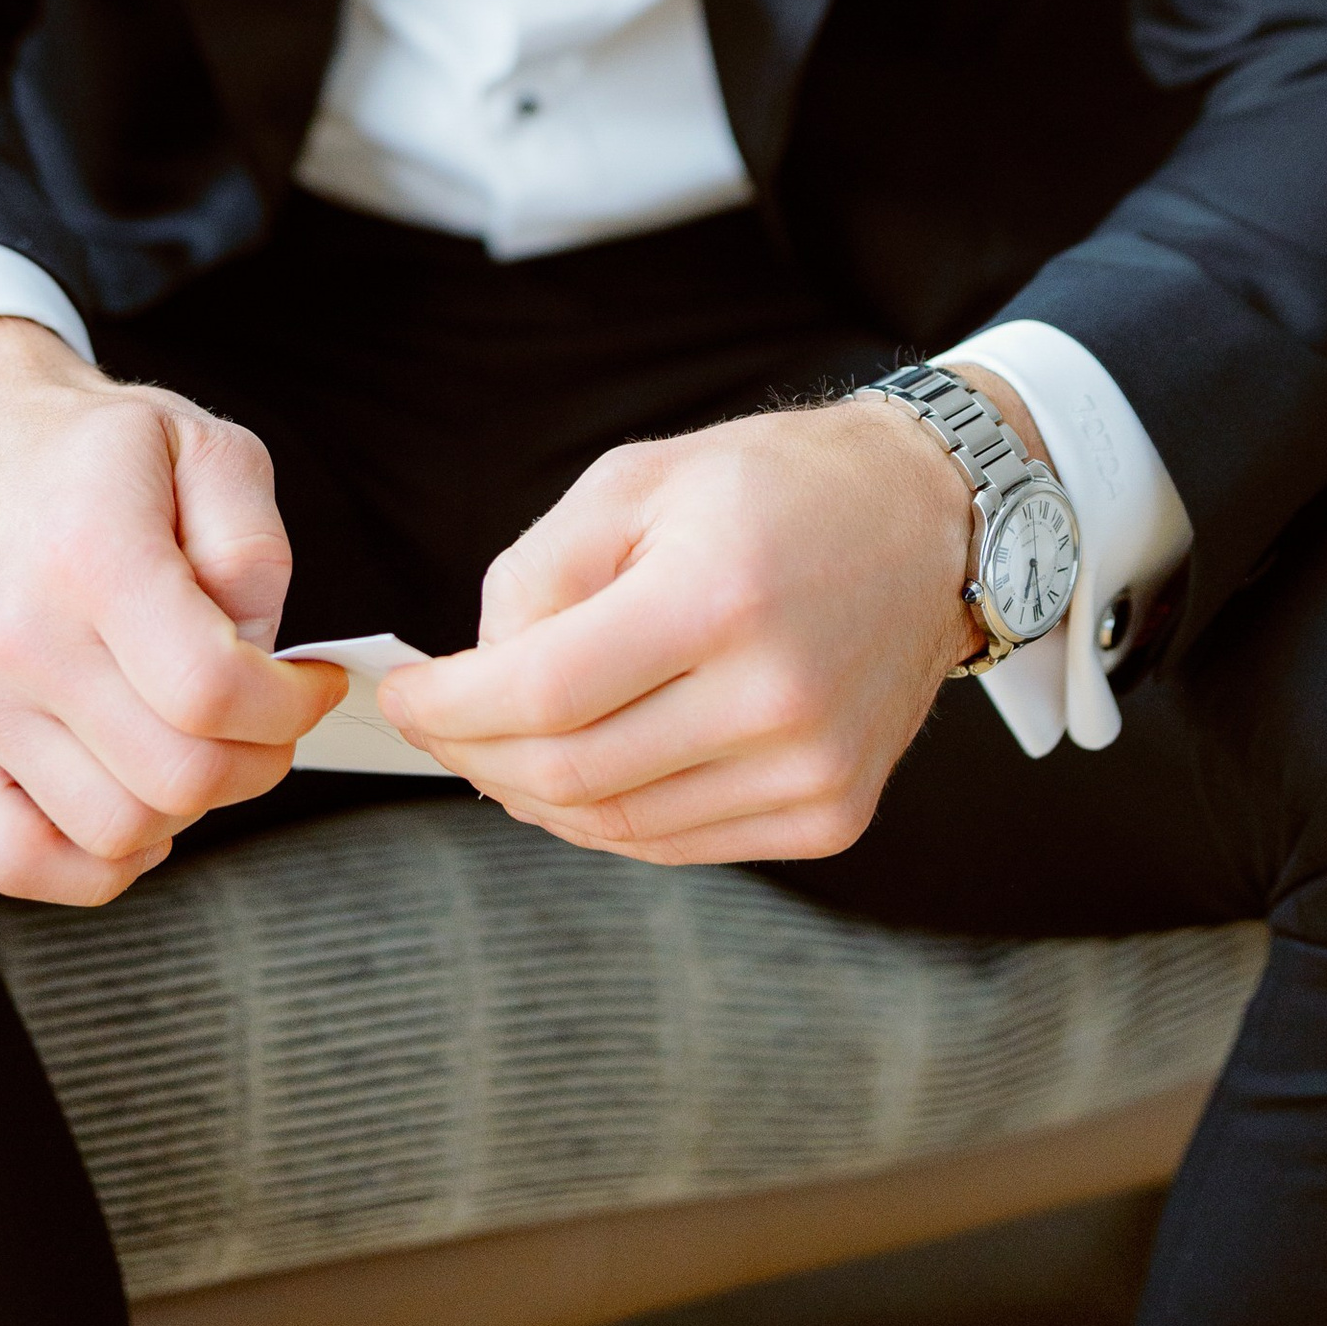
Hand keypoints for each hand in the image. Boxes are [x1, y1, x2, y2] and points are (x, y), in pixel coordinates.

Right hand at [0, 317, 343, 906]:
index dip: (291, 706)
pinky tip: (137, 804)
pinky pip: (19, 862)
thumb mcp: (207, 446)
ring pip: (112, 832)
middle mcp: (19, 638)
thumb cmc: (95, 454)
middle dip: (258, 762)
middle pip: (175, 776)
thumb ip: (255, 549)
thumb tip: (260, 660)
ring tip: (199, 745)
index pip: (211, 690)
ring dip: (187, 809)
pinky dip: (95, 864)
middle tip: (270, 720)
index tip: (314, 683)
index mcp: (92, 554)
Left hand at [380, 377, 1035, 865]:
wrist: (926, 520)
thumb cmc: (767, 488)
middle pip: (572, 773)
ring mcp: (813, 768)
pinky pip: (683, 844)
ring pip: (620, 827)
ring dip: (535, 794)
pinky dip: (611, 818)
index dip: (451, 706)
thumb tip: (479, 679)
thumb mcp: (632, 482)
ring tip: (500, 746)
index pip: (543, 692)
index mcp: (717, 595)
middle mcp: (776, 695)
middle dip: (477, 754)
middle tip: (438, 726)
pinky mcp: (833, 812)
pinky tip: (584, 770)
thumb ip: (536, 578)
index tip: (400, 696)